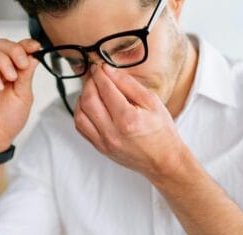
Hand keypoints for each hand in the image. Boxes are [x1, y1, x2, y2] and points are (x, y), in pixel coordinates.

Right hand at [0, 38, 39, 153]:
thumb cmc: (8, 120)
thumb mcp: (24, 97)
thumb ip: (26, 76)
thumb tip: (33, 56)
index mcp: (12, 70)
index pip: (17, 48)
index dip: (26, 44)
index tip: (36, 47)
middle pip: (1, 44)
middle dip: (14, 50)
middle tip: (22, 65)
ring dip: (3, 61)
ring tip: (10, 78)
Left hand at [74, 63, 186, 180]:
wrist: (163, 160)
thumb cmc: (161, 131)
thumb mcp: (152, 102)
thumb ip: (128, 84)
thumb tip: (108, 70)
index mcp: (128, 119)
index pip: (106, 89)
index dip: (100, 74)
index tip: (99, 66)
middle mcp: (112, 132)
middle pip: (88, 100)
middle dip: (89, 83)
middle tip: (95, 76)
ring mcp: (104, 142)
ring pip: (80, 114)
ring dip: (82, 98)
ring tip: (92, 90)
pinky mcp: (100, 148)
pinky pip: (81, 127)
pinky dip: (81, 113)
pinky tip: (90, 106)